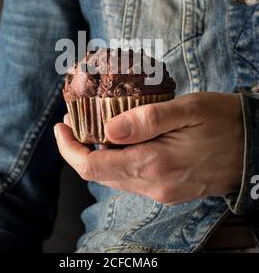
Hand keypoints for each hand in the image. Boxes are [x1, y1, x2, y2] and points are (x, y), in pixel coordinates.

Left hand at [54, 92, 243, 203]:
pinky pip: (130, 179)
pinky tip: (119, 140)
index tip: (61, 126)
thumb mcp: (188, 109)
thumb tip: (107, 129)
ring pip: (112, 177)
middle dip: (78, 148)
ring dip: (96, 154)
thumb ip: (146, 120)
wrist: (254, 147)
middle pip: (97, 174)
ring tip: (93, 126)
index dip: (68, 148)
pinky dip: (115, 160)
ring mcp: (160, 191)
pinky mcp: (167, 190)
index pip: (92, 166)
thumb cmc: (223, 121)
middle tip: (74, 120)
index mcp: (154, 164)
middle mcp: (153, 185)